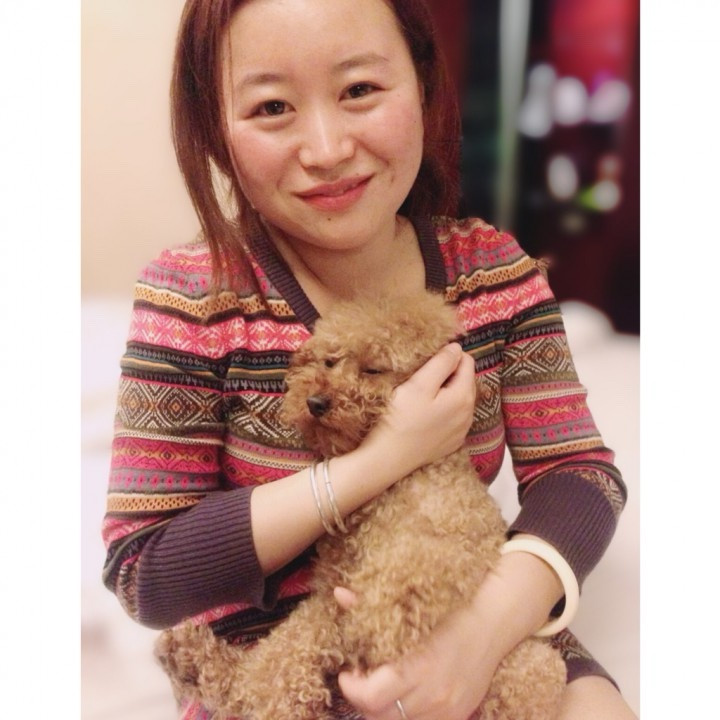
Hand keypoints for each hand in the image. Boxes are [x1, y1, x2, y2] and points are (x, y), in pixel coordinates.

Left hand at [334, 588, 494, 719]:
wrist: (493, 625)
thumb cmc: (451, 610)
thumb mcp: (411, 606)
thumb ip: (369, 605)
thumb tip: (339, 594)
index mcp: (421, 664)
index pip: (373, 696)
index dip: (352, 689)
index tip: (347, 674)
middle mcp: (434, 694)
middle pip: (380, 716)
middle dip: (362, 700)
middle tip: (359, 681)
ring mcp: (447, 710)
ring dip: (382, 710)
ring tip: (379, 689)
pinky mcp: (457, 717)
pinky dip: (405, 715)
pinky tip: (402, 698)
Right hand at [362, 343, 476, 476]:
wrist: (388, 459)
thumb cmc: (400, 419)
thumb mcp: (418, 385)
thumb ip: (441, 363)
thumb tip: (456, 347)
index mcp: (463, 396)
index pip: (466, 361)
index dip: (448, 355)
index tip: (427, 361)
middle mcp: (469, 414)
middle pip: (466, 380)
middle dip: (449, 373)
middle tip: (422, 376)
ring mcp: (461, 431)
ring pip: (460, 399)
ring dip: (447, 391)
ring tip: (423, 395)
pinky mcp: (451, 443)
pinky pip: (454, 417)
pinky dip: (444, 410)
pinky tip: (425, 414)